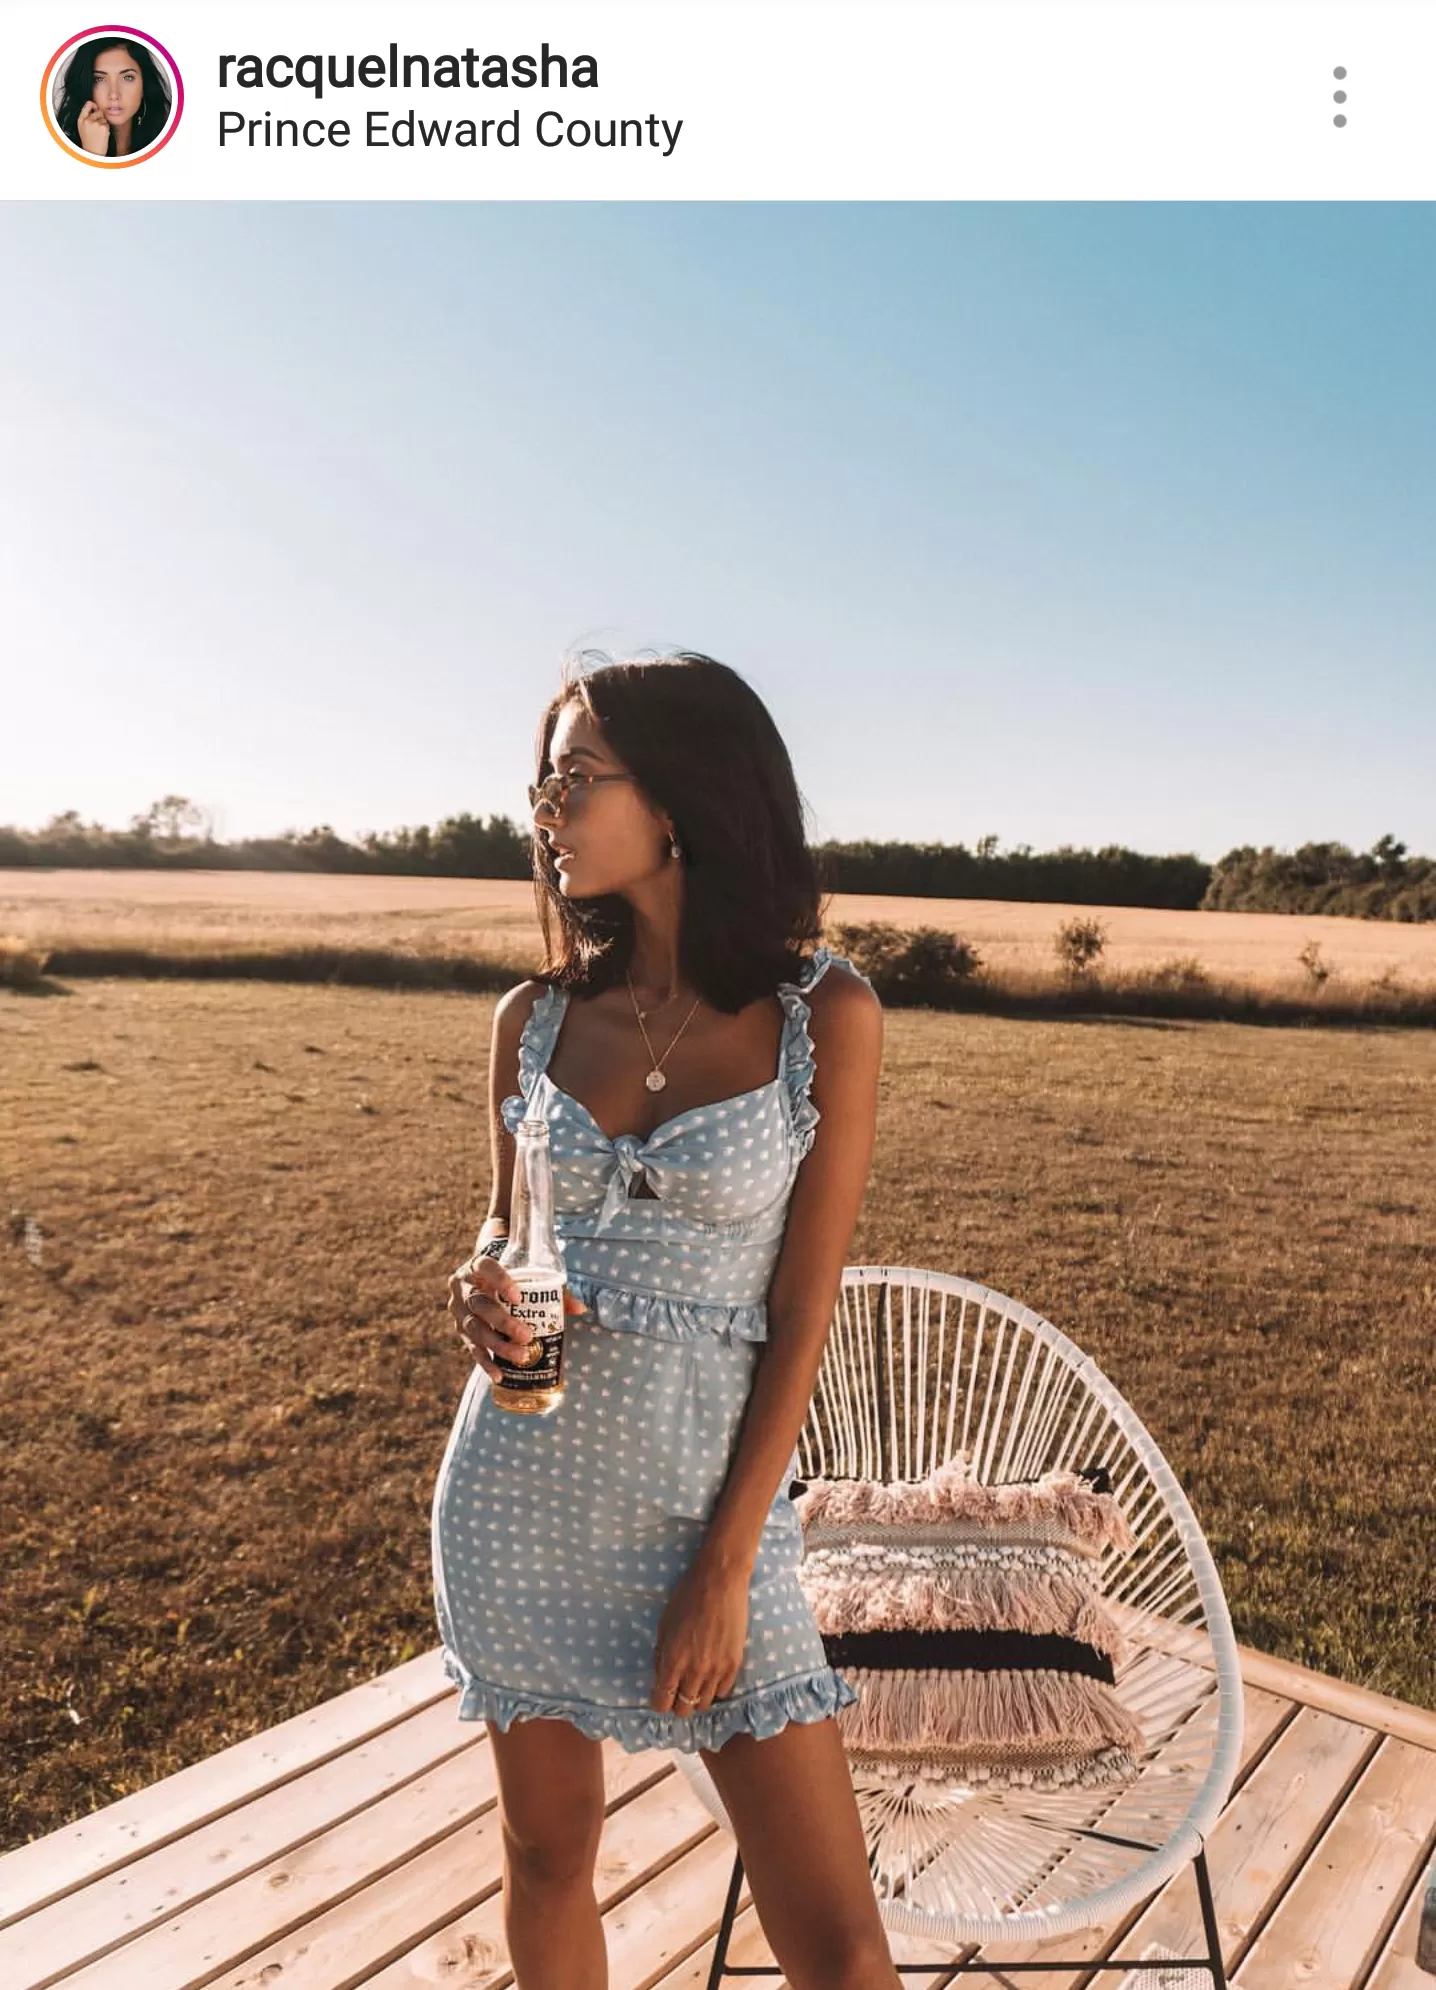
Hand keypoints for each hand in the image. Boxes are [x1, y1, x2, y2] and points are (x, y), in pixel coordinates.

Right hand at [76, 101, 110, 154]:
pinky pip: (107, 124)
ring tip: (99, 132)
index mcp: (81, 119)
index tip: (95, 107)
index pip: (88, 104)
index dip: (93, 104)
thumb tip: (93, 107)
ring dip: (103, 124)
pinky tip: (102, 135)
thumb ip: (86, 117)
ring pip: (103, 118)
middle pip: (98, 112)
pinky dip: (107, 129)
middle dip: (100, 118)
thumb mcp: (82, 127)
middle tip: (97, 128)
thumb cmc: (89, 141)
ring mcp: (96, 123)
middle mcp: (87, 120)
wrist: (93, 152)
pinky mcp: (103, 127)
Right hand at [447, 1254, 585, 1381]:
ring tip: (521, 1356)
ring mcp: (459, 1310)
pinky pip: (471, 1348)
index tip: (518, 1296)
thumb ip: (552, 1289)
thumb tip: (580, 1308)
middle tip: (526, 1335)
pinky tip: (499, 1375)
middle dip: (503, 1321)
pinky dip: (486, 1362)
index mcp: (477, 1266)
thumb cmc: (510, 1277)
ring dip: (498, 1345)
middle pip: (480, 1304)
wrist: (483, 1280)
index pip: (485, 1267)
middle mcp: (463, 1287)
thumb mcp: (526, 1276)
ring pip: (474, 1328)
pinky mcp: (461, 1330)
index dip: (500, 1281)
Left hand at [650, 1559, 749, 1716]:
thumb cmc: (687, 1596)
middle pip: (684, 1708)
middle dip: (677, 1704)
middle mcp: (695, 1671)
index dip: (659, 1703)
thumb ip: (661, 1653)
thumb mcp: (664, 1624)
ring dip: (697, 1698)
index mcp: (673, 1660)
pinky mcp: (735, 1663)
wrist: (721, 1580)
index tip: (660, 1698)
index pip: (662, 1701)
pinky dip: (715, 1689)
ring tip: (695, 1685)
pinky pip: (724, 1691)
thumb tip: (662, 1674)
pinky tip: (711, 1678)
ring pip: (705, 1704)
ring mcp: (717, 1669)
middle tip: (677, 1691)